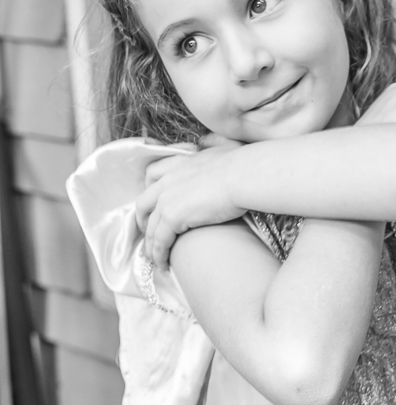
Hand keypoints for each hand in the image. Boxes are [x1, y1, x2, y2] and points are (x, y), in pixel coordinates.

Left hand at [136, 136, 245, 266]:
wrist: (244, 175)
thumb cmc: (243, 163)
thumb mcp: (224, 146)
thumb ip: (212, 142)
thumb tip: (207, 139)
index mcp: (179, 163)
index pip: (153, 174)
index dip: (150, 190)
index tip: (154, 203)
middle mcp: (168, 180)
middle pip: (143, 203)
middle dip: (142, 221)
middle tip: (148, 235)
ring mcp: (167, 199)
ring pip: (150, 226)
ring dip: (150, 244)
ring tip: (156, 259)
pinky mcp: (173, 217)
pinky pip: (159, 240)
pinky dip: (159, 253)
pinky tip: (164, 264)